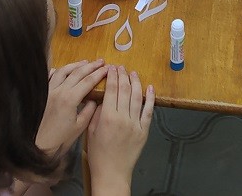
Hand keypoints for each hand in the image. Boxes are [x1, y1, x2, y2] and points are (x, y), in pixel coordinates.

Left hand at [36, 60, 107, 154]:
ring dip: (75, 65)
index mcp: (70, 99)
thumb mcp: (80, 127)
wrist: (39, 144)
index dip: (99, 74)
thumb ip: (89, 111)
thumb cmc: (60, 138)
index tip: (107, 68)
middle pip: (77, 73)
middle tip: (100, 61)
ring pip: (63, 71)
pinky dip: (57, 71)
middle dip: (90, 66)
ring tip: (85, 62)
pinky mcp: (43, 94)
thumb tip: (95, 100)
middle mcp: (59, 91)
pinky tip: (62, 69)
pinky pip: (49, 77)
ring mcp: (49, 90)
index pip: (88, 81)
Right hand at [87, 66, 154, 191]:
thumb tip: (103, 97)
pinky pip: (149, 111)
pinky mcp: (144, 130)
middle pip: (125, 90)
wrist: (112, 173)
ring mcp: (135, 124)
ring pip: (138, 97)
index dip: (112, 76)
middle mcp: (123, 118)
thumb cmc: (98, 154)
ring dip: (136, 83)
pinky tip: (150, 88)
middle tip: (121, 67)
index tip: (111, 68)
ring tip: (133, 73)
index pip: (111, 89)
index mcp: (108, 117)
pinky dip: (150, 98)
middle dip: (123, 76)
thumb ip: (97, 112)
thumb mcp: (91, 131)